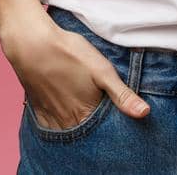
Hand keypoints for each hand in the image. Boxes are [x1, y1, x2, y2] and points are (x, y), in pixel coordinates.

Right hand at [3, 19, 150, 130]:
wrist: (32, 43)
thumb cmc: (69, 53)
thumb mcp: (102, 70)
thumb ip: (122, 95)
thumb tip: (144, 113)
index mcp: (85, 114)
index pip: (104, 131)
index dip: (111, 125)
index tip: (116, 117)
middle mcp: (66, 121)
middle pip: (85, 133)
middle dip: (94, 128)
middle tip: (99, 114)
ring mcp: (50, 116)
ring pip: (67, 131)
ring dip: (77, 128)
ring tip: (84, 115)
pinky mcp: (38, 109)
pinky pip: (49, 127)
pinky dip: (58, 126)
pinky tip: (64, 116)